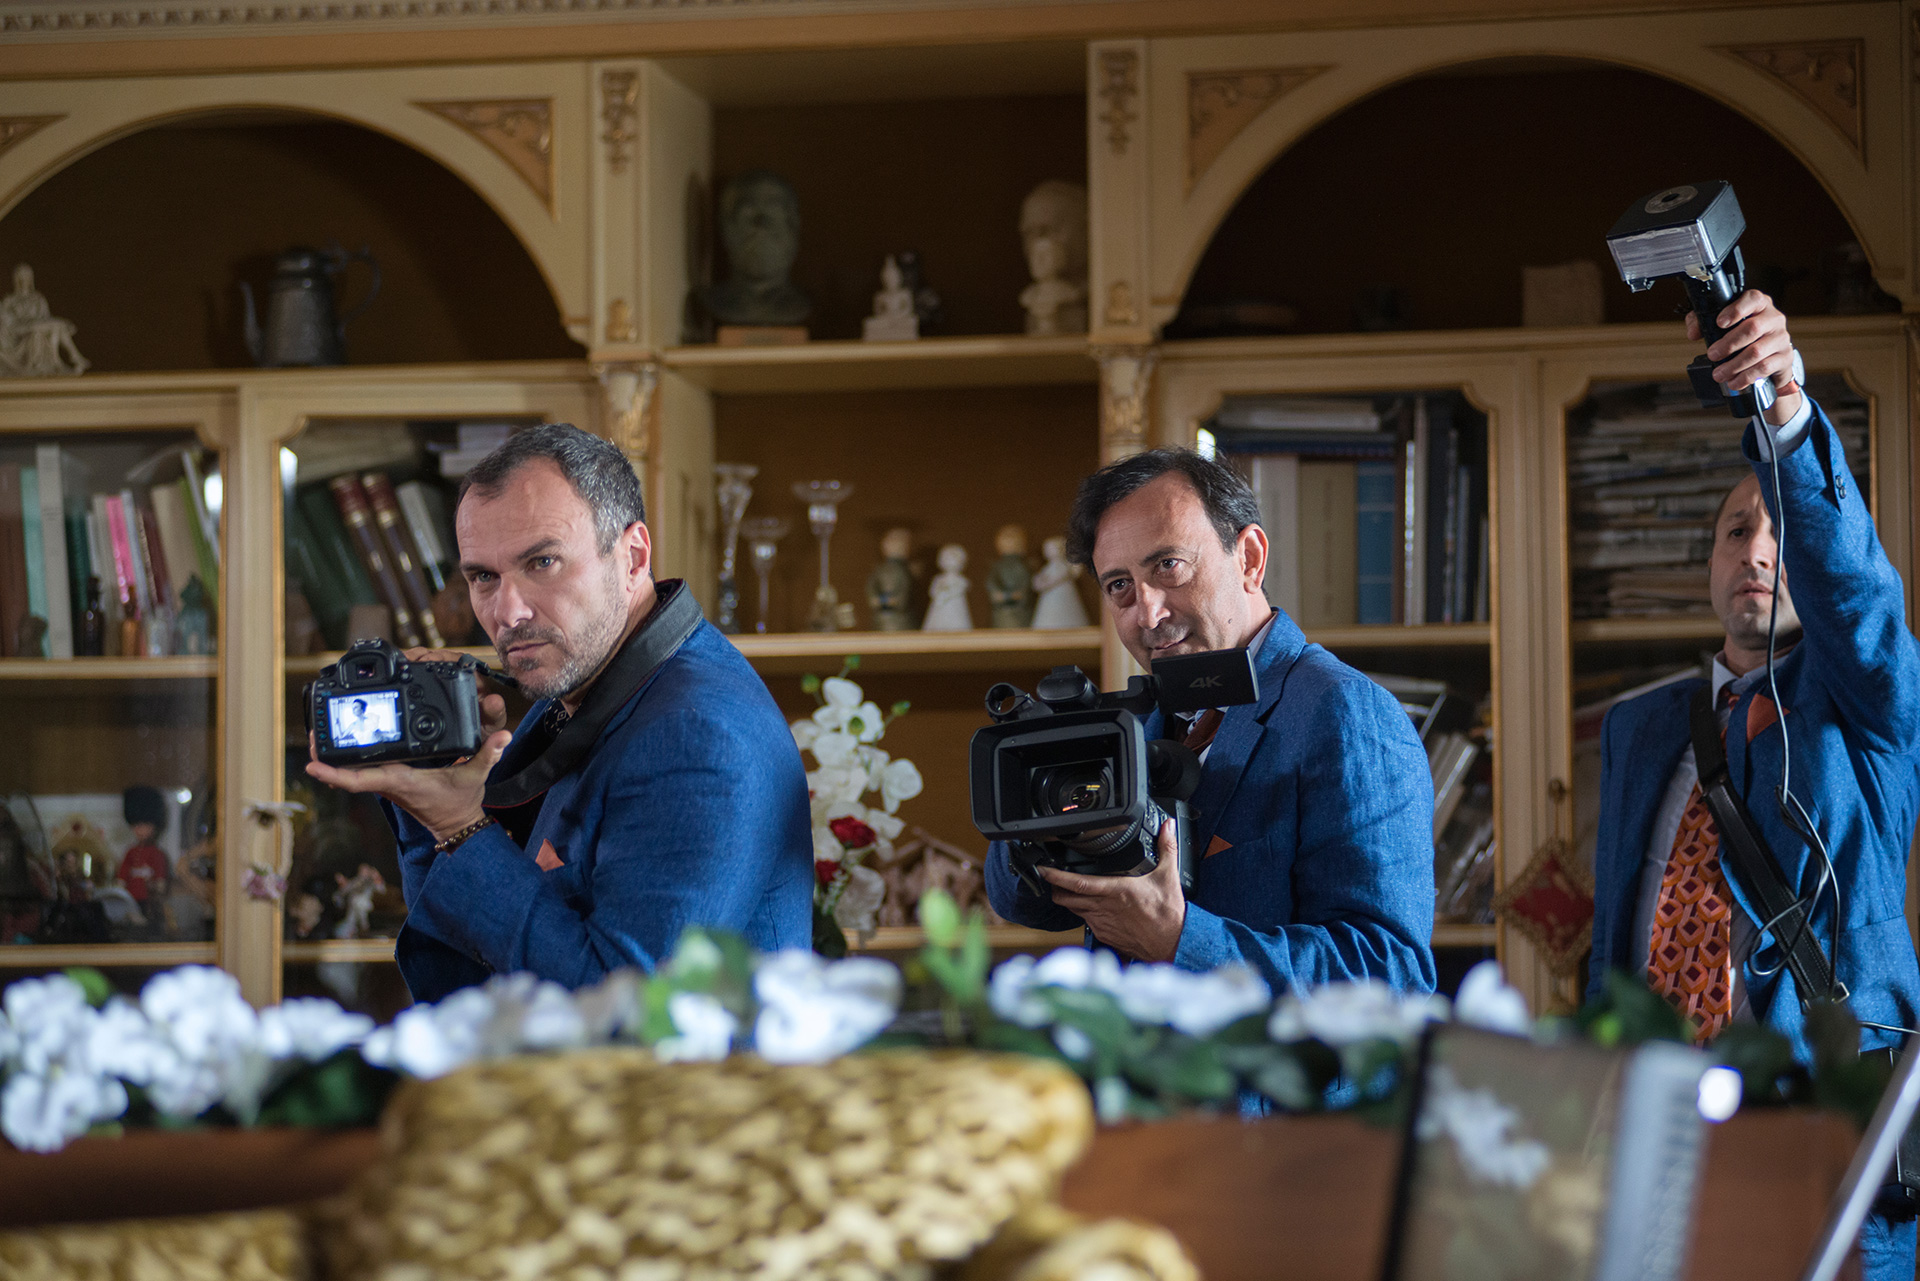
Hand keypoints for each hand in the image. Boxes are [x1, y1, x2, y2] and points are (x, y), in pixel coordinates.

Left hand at [305, 716, 511, 843]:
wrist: (457, 825)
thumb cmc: (461, 803)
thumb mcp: (476, 777)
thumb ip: (489, 754)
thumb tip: (503, 736)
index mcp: (403, 780)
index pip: (361, 778)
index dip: (334, 771)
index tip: (313, 761)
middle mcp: (389, 783)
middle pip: (346, 773)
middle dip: (325, 755)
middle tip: (312, 734)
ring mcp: (386, 784)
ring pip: (349, 772)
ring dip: (332, 756)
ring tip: (319, 733)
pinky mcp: (388, 781)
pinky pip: (359, 772)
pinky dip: (346, 759)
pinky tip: (343, 742)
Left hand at [1037, 818, 1185, 961]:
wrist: (1173, 945)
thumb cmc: (1169, 916)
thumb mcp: (1169, 876)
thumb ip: (1167, 847)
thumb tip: (1167, 827)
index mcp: (1115, 891)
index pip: (1076, 882)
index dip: (1055, 875)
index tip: (1043, 868)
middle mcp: (1103, 908)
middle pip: (1065, 898)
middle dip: (1055, 887)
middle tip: (1053, 877)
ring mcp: (1101, 924)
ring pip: (1073, 911)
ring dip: (1070, 900)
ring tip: (1072, 889)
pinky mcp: (1104, 936)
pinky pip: (1086, 923)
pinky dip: (1084, 913)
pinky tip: (1093, 907)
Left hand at [1683, 288, 1802, 426]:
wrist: (1771, 358)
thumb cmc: (1743, 337)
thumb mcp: (1723, 325)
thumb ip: (1703, 322)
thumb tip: (1694, 333)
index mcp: (1759, 305)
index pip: (1753, 299)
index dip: (1736, 310)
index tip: (1719, 323)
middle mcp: (1774, 318)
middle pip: (1752, 328)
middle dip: (1728, 344)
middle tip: (1712, 354)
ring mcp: (1781, 338)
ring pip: (1757, 351)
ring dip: (1733, 365)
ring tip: (1718, 374)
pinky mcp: (1784, 357)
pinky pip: (1764, 368)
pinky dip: (1745, 376)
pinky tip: (1733, 381)